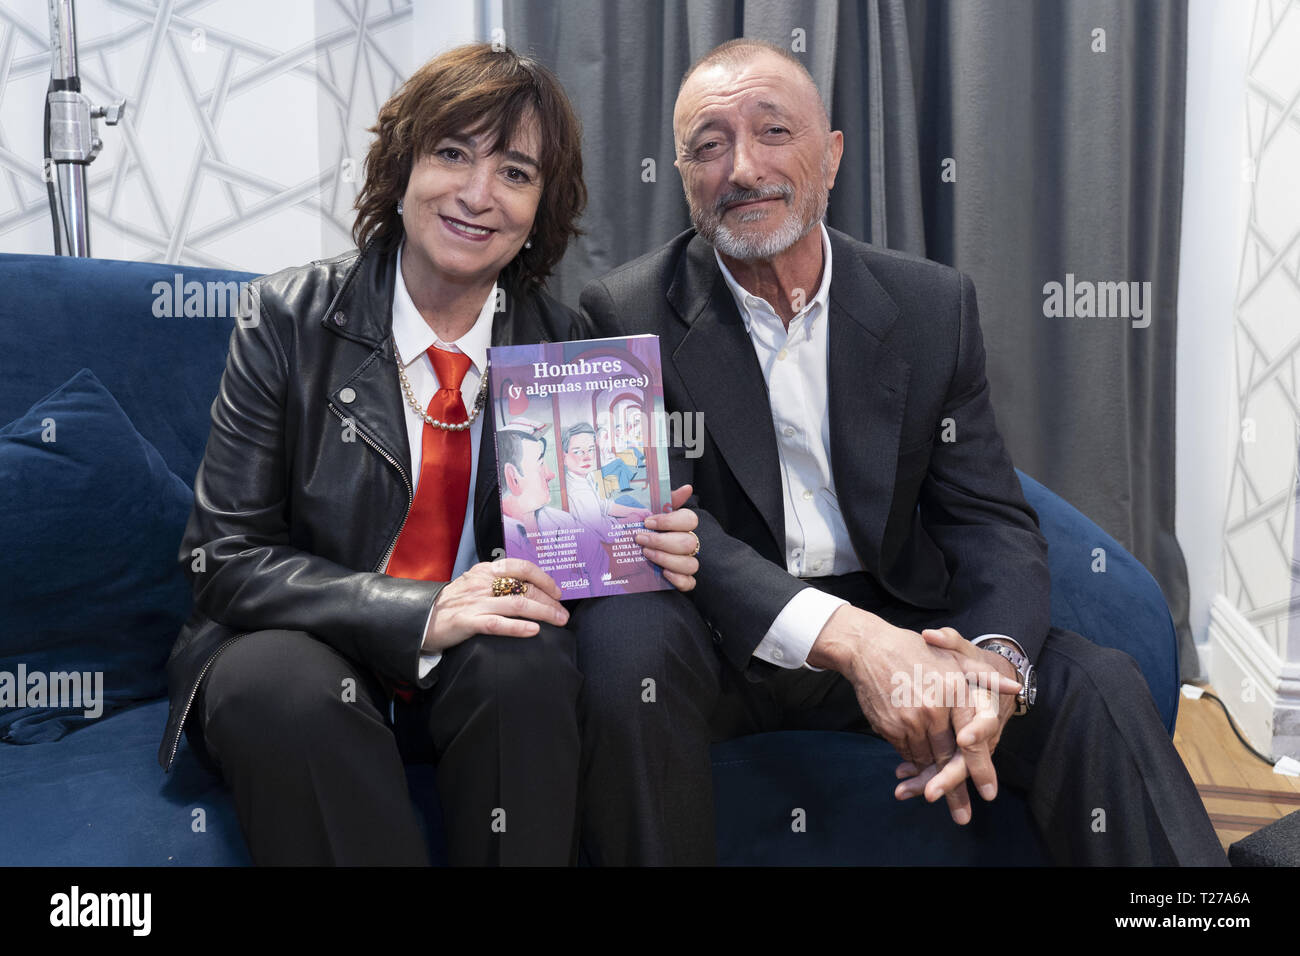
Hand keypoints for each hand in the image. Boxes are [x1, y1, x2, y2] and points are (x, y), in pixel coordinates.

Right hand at [421, 558, 568, 652]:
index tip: (558, 591)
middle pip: (525, 588)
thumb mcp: (475, 583)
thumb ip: (498, 581)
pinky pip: (497, 624)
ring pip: (517, 605)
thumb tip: (529, 586)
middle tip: (563, 613)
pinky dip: (518, 627)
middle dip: (549, 601)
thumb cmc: (454, 603)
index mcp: (486, 571)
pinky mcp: (467, 622)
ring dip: (543, 613)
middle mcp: (483, 583)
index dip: (544, 578)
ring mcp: (475, 603)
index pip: (522, 567)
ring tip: (559, 622)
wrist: (421, 618)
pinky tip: (534, 631)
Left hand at [634, 484, 699, 591]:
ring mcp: (685, 562)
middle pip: (688, 542)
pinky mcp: (682, 581)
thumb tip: (687, 488)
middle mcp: (686, 543)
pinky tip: (663, 573)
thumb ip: (661, 500)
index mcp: (679, 525)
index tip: (648, 522)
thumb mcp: (642, 512)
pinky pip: (689, 582)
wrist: (615, 558)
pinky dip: (678, 579)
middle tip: (641, 539)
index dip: (670, 521)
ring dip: (667, 559)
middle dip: (662, 541)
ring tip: (647, 554)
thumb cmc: (634, 530)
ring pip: (691, 563)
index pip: (690, 519)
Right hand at [807, 608, 1019, 824]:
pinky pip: (905, 752)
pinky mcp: (888, 727)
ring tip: (933, 794)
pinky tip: (913, 762)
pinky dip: (911, 759)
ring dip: (930, 774)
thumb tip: (1015, 690)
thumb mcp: (954, 658)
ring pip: (924, 758)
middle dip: (954, 791)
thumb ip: (984, 676)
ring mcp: (909, 720)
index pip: (972, 740)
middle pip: (947, 758)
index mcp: (955, 693)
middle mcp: (934, 710)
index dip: (981, 769)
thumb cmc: (916, 652)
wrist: (869, 648)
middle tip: (963, 817)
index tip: (989, 794)